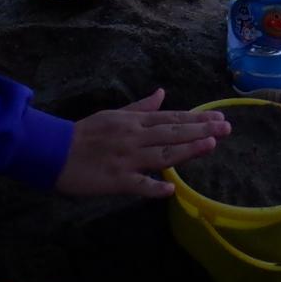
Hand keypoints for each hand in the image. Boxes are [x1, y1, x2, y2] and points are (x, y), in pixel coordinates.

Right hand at [55, 89, 229, 197]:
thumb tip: (162, 93)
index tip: (219, 117)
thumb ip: (140, 107)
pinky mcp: (115, 180)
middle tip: (227, 128)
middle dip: (201, 130)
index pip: (171, 118)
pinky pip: (137, 184)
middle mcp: (133, 138)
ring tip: (211, 146)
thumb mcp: (114, 114)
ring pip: (161, 154)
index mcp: (133, 122)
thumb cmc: (85, 133)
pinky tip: (171, 188)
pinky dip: (153, 186)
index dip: (196, 118)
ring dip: (187, 150)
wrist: (53, 151)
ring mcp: (126, 159)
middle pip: (172, 133)